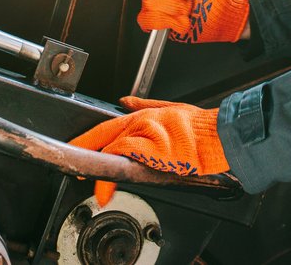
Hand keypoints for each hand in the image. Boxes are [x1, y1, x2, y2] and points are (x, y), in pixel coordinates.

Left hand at [69, 96, 227, 205]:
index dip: (89, 138)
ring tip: (93, 184)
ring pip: (113, 151)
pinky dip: (113, 178)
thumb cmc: (199, 126)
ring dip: (100, 170)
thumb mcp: (170, 107)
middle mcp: (141, 125)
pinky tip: (106, 189)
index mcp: (143, 115)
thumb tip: (124, 101)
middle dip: (86, 151)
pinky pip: (126, 164)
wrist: (216, 135)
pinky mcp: (153, 154)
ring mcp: (146, 139)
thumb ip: (144, 104)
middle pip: (104, 137)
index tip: (77, 148)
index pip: (108, 125)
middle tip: (73, 167)